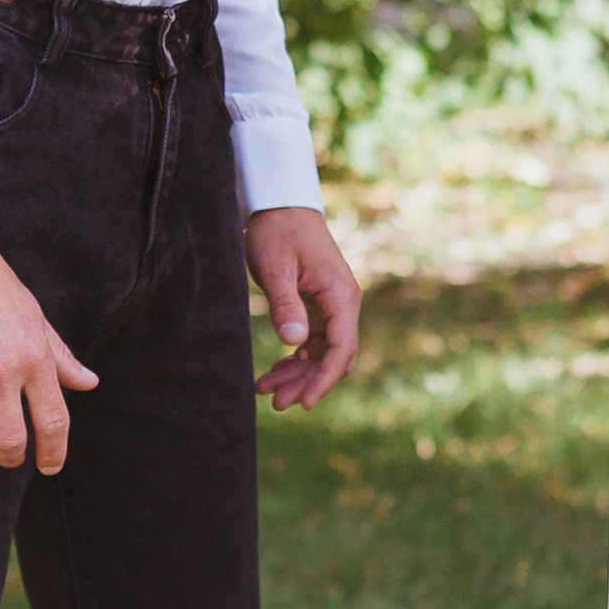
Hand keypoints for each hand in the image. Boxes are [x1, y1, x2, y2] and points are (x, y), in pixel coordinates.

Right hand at [0, 250, 97, 474]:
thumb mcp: (36, 319)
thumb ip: (61, 357)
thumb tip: (89, 383)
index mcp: (35, 359)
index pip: (53, 421)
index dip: (54, 452)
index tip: (49, 466)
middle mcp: (3, 372)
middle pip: (13, 441)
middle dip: (12, 457)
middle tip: (8, 455)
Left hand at [246, 207, 362, 407]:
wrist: (282, 205)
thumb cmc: (278, 231)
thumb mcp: (276, 267)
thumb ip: (285, 304)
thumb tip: (293, 342)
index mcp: (340, 295)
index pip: (341, 349)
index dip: (324, 379)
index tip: (305, 402)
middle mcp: (342, 304)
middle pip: (332, 357)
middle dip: (307, 382)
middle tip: (276, 403)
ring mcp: (332, 306)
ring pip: (321, 354)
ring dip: (298, 374)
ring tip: (266, 391)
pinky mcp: (318, 307)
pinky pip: (312, 342)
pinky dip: (295, 359)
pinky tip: (274, 373)